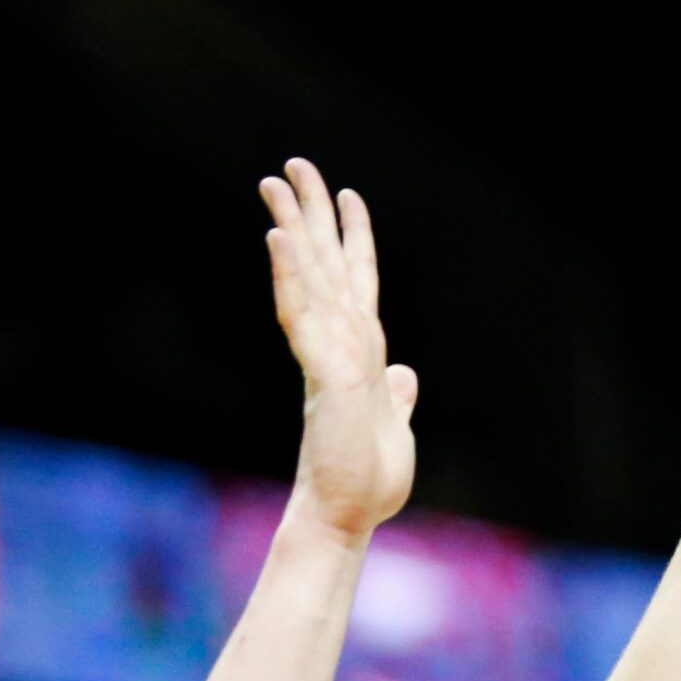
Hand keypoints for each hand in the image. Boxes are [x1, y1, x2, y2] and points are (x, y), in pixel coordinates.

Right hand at [261, 158, 419, 537]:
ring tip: (274, 182)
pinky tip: (278, 238)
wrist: (348, 516)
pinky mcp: (322, 373)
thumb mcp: (394, 426)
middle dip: (312, 213)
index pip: (358, 282)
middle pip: (325, 264)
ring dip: (293, 227)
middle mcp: (341, 343)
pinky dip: (291, 276)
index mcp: (361, 352)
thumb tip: (405, 374)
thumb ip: (396, 394)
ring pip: (308, 277)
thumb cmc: (366, 479)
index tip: (348, 196)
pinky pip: (302, 315)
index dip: (355, 238)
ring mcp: (328, 354)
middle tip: (293, 164)